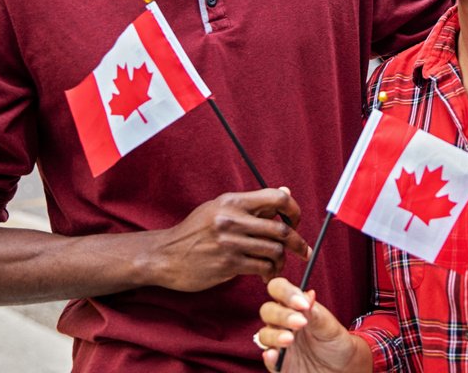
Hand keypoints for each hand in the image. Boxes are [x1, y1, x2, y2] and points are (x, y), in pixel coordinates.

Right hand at [146, 189, 309, 291]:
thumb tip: (285, 192)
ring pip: (274, 250)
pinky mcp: (228, 264)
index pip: (276, 197)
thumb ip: (253, 204)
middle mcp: (232, 219)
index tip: (296, 221)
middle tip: (303, 251)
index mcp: (232, 201)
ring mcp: (230, 242)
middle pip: (281, 228)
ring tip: (279, 265)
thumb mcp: (219, 208)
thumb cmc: (195, 231)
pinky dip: (270, 273)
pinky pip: (262, 267)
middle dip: (298, 242)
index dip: (294, 209)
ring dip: (282, 260)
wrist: (164, 256)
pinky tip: (267, 275)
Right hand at [256, 278, 369, 372]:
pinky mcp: (278, 363)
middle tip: (300, 323)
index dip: (286, 293)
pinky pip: (268, 359)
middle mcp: (282, 323)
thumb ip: (316, 312)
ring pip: (264, 335)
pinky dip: (269, 357)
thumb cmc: (335, 341)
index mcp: (294, 307)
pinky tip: (274, 355)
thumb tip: (308, 294)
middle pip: (267, 311)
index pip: (278, 289)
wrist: (342, 367)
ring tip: (289, 339)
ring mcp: (278, 343)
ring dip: (275, 335)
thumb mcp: (330, 326)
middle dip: (282, 315)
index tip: (303, 304)